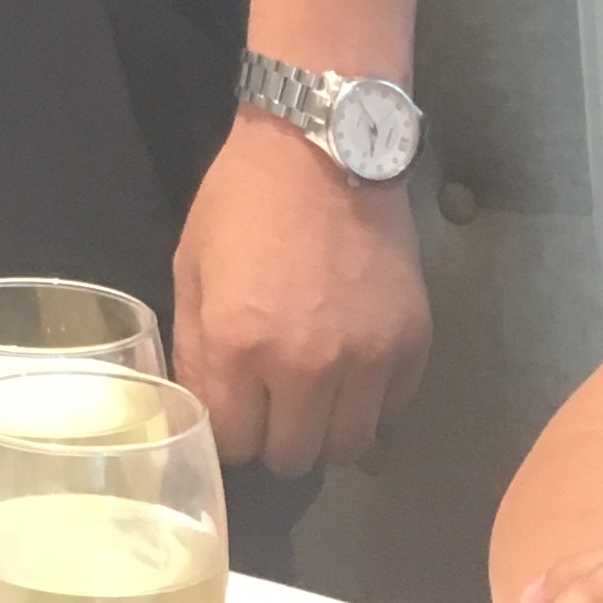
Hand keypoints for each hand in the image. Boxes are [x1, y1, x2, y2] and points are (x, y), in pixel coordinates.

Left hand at [171, 109, 429, 473]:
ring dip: (326, 426)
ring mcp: (365, 361)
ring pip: (347, 447)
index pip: (234, 444)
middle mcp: (305, 367)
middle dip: (276, 435)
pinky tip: (354, 359)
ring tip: (316, 387)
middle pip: (293, 457)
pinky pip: (391, 411)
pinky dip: (372, 399)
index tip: (235, 408)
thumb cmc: (245, 199)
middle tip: (275, 399)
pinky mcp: (410, 346)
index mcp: (239, 344)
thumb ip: (194, 346)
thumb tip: (202, 408)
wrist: (324, 145)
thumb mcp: (192, 263)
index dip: (230, 430)